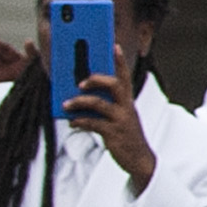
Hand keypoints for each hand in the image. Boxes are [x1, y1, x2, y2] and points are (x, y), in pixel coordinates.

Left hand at [68, 72, 155, 192]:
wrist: (139, 160)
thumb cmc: (125, 136)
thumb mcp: (119, 118)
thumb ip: (104, 107)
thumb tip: (80, 99)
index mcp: (127, 102)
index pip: (125, 77)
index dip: (120, 61)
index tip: (115, 46)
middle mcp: (126, 108)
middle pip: (114, 85)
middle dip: (96, 80)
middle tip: (80, 83)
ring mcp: (121, 120)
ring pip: (99, 104)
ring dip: (80, 102)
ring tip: (67, 104)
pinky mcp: (114, 134)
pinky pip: (93, 123)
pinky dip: (80, 121)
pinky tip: (72, 122)